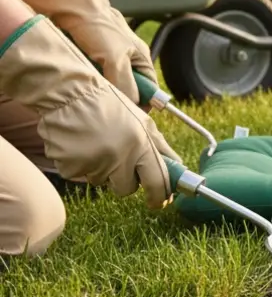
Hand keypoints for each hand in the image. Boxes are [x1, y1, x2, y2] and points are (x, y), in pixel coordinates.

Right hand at [0, 15, 178, 207]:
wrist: (69, 94)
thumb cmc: (110, 105)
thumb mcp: (142, 121)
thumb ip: (159, 146)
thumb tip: (176, 166)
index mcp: (141, 146)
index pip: (157, 182)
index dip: (159, 196)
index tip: (159, 201)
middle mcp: (119, 158)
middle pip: (127, 189)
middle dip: (126, 180)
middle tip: (121, 161)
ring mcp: (93, 165)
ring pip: (103, 182)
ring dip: (104, 170)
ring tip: (98, 143)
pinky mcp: (71, 168)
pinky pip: (82, 176)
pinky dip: (83, 165)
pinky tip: (82, 144)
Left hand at [15, 0, 158, 105]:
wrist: (65, 2)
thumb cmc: (96, 26)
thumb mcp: (116, 59)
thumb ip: (126, 85)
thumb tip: (129, 106)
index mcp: (139, 57)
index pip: (148, 88)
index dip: (141, 103)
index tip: (127, 116)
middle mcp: (122, 58)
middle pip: (123, 87)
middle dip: (113, 95)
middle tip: (101, 103)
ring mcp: (101, 56)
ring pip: (101, 83)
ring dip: (92, 86)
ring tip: (83, 86)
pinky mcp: (82, 54)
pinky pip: (83, 75)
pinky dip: (78, 78)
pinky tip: (71, 77)